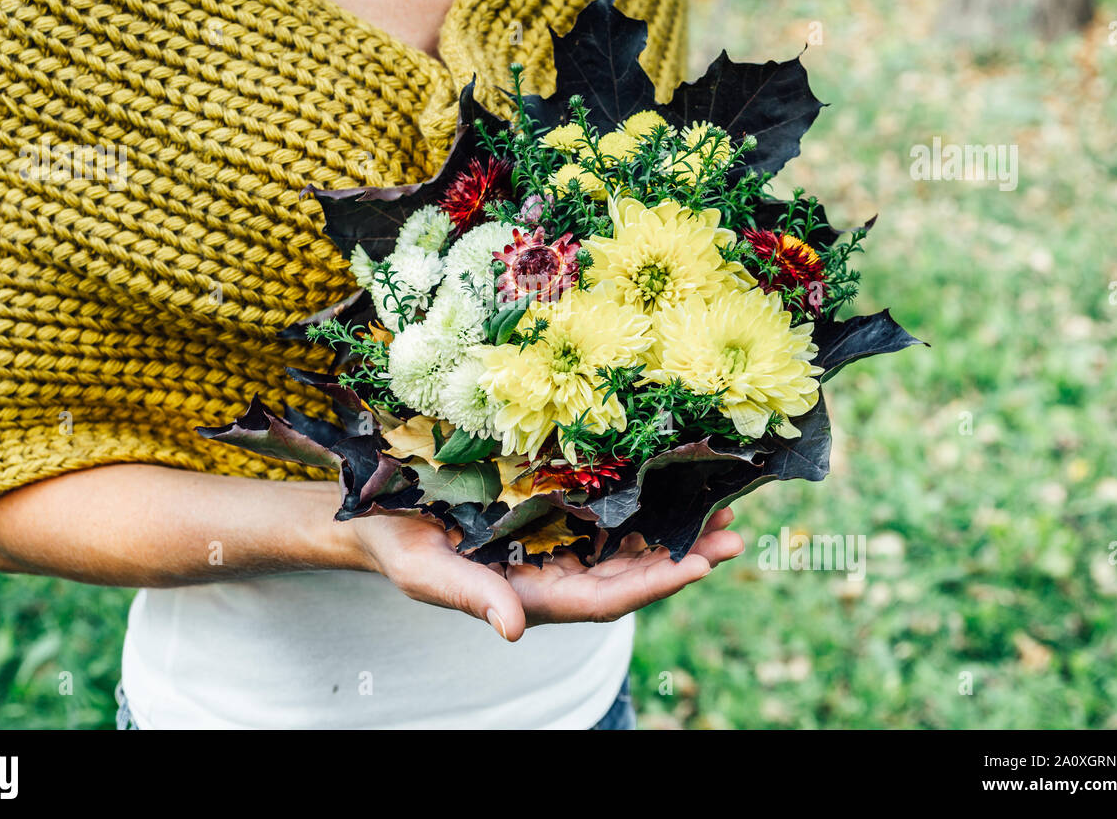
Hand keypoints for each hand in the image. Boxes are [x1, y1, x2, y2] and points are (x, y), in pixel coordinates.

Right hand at [353, 507, 743, 641]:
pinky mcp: (551, 516)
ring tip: (723, 510)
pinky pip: (605, 515)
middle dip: (685, 556)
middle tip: (736, 533)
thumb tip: (516, 630)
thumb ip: (473, 596)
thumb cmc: (399, 546)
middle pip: (631, 573)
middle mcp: (554, 574)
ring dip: (674, 531)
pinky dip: (642, 505)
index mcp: (531, 597)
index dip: (657, 582)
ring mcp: (556, 546)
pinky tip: (672, 487)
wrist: (380, 516)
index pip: (607, 598)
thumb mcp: (427, 572)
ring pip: (627, 545)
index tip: (704, 563)